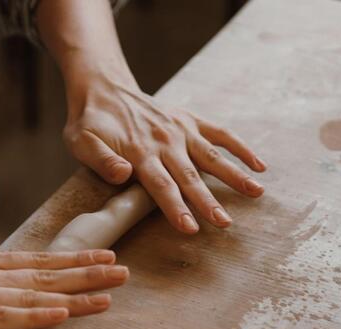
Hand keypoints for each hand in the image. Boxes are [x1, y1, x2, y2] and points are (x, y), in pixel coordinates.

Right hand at [0, 176, 128, 328]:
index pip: (39, 259)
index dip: (74, 259)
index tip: (104, 256)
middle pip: (47, 275)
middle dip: (88, 274)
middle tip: (124, 272)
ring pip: (35, 295)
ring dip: (74, 295)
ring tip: (109, 293)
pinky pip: (5, 317)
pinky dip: (35, 315)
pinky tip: (63, 313)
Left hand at [62, 72, 266, 233]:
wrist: (103, 89)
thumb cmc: (90, 123)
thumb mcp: (81, 141)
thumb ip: (101, 160)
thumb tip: (123, 175)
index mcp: (139, 153)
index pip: (160, 186)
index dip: (175, 208)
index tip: (190, 228)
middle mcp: (165, 142)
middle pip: (190, 177)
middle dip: (208, 202)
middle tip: (224, 223)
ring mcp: (181, 130)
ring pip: (212, 156)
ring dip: (234, 175)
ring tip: (256, 193)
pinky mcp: (190, 121)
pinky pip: (221, 134)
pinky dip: (241, 148)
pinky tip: (260, 165)